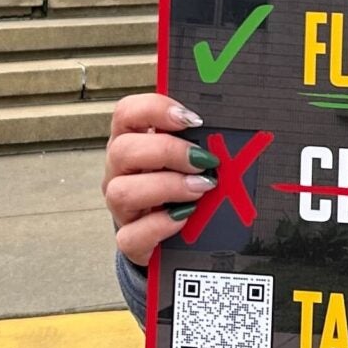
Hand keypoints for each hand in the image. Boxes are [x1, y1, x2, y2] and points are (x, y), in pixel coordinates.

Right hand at [103, 92, 215, 266]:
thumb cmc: (183, 185)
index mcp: (132, 141)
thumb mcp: (187, 158)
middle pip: (122, 149)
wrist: (174, 235)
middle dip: (167, 151)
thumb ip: (199, 141)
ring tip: (199, 188)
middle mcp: (120, 171)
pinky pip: (132, 234)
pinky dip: (161, 225)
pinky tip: (185, 218)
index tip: (190, 118)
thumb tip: (227, 131)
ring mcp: (121, 206)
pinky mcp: (129, 238)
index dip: (154, 109)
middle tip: (201, 159)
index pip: (127, 112)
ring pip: (122, 191)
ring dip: (167, 187)